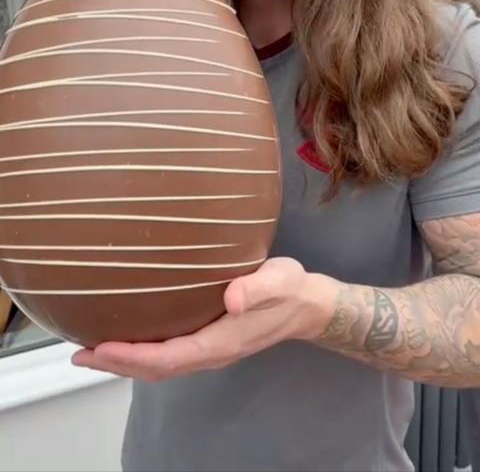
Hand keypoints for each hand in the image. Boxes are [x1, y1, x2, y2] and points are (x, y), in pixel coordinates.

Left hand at [71, 257, 329, 380]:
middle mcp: (211, 352)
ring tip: (91, 350)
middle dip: (118, 363)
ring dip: (124, 360)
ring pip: (160, 364)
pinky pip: (167, 353)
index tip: (102, 346)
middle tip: (80, 353)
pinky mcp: (208, 339)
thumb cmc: (290, 289)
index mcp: (222, 341)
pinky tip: (126, 336)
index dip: (134, 356)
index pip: (170, 357)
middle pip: (157, 368)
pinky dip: (140, 351)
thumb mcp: (280, 280)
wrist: (307, 304)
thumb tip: (233, 298)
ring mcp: (209, 349)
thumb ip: (259, 288)